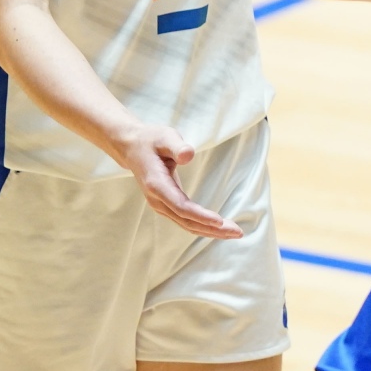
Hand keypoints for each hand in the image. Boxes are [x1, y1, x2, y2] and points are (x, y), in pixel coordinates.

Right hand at [115, 123, 241, 239]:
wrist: (132, 147)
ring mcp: (161, 205)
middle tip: (238, 232)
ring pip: (187, 224)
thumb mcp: (165, 137)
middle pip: (187, 221)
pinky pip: (185, 220)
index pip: (181, 206)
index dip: (201, 216)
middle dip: (213, 229)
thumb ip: (177, 146)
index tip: (220, 221)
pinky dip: (203, 226)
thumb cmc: (151, 140)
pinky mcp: (166, 205)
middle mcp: (157, 200)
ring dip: (210, 231)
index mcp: (157, 185)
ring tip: (234, 233)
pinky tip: (219, 228)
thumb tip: (188, 156)